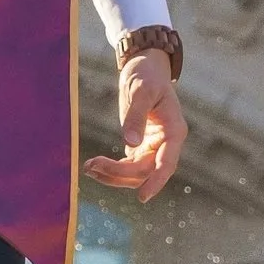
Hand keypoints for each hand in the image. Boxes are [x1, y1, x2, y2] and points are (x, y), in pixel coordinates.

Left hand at [83, 52, 185, 202]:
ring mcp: (153, 147)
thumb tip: (130, 143)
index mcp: (174, 131)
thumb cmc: (147, 75)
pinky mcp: (141, 146)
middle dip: (119, 173)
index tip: (142, 197)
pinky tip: (94, 166)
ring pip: (135, 172)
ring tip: (88, 168)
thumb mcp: (141, 90)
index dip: (156, 182)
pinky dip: (112, 168)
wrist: (144, 67)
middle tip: (92, 166)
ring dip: (113, 174)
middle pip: (145, 170)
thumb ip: (136, 115)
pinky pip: (128, 165)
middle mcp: (166, 144)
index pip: (166, 163)